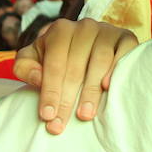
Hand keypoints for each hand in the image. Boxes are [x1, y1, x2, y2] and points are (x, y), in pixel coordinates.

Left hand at [14, 18, 138, 133]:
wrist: (86, 41)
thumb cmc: (56, 55)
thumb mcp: (33, 58)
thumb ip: (25, 67)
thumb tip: (37, 78)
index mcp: (59, 31)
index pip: (54, 65)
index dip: (50, 92)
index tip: (47, 116)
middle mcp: (84, 27)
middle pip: (75, 68)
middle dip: (66, 100)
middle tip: (61, 125)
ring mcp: (107, 31)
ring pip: (99, 62)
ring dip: (91, 91)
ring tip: (84, 115)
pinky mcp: (126, 37)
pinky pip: (124, 54)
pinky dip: (116, 70)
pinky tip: (108, 88)